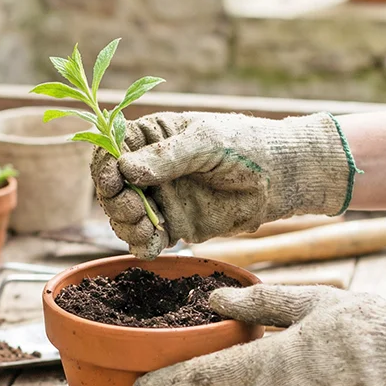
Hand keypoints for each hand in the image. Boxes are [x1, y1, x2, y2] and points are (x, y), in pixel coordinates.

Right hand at [93, 112, 357, 258]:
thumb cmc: (245, 146)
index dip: (105, 167)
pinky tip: (149, 248)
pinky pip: (148, 238)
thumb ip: (167, 156)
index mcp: (151, 137)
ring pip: (125, 216)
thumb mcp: (206, 144)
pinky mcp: (174, 224)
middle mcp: (149, 168)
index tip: (111, 182)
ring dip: (126, 226)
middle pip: (112, 188)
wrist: (279, 178)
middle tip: (134, 210)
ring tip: (145, 230)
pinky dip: (142, 245)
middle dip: (115, 202)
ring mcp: (161, 197)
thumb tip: (127, 169)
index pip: (112, 150)